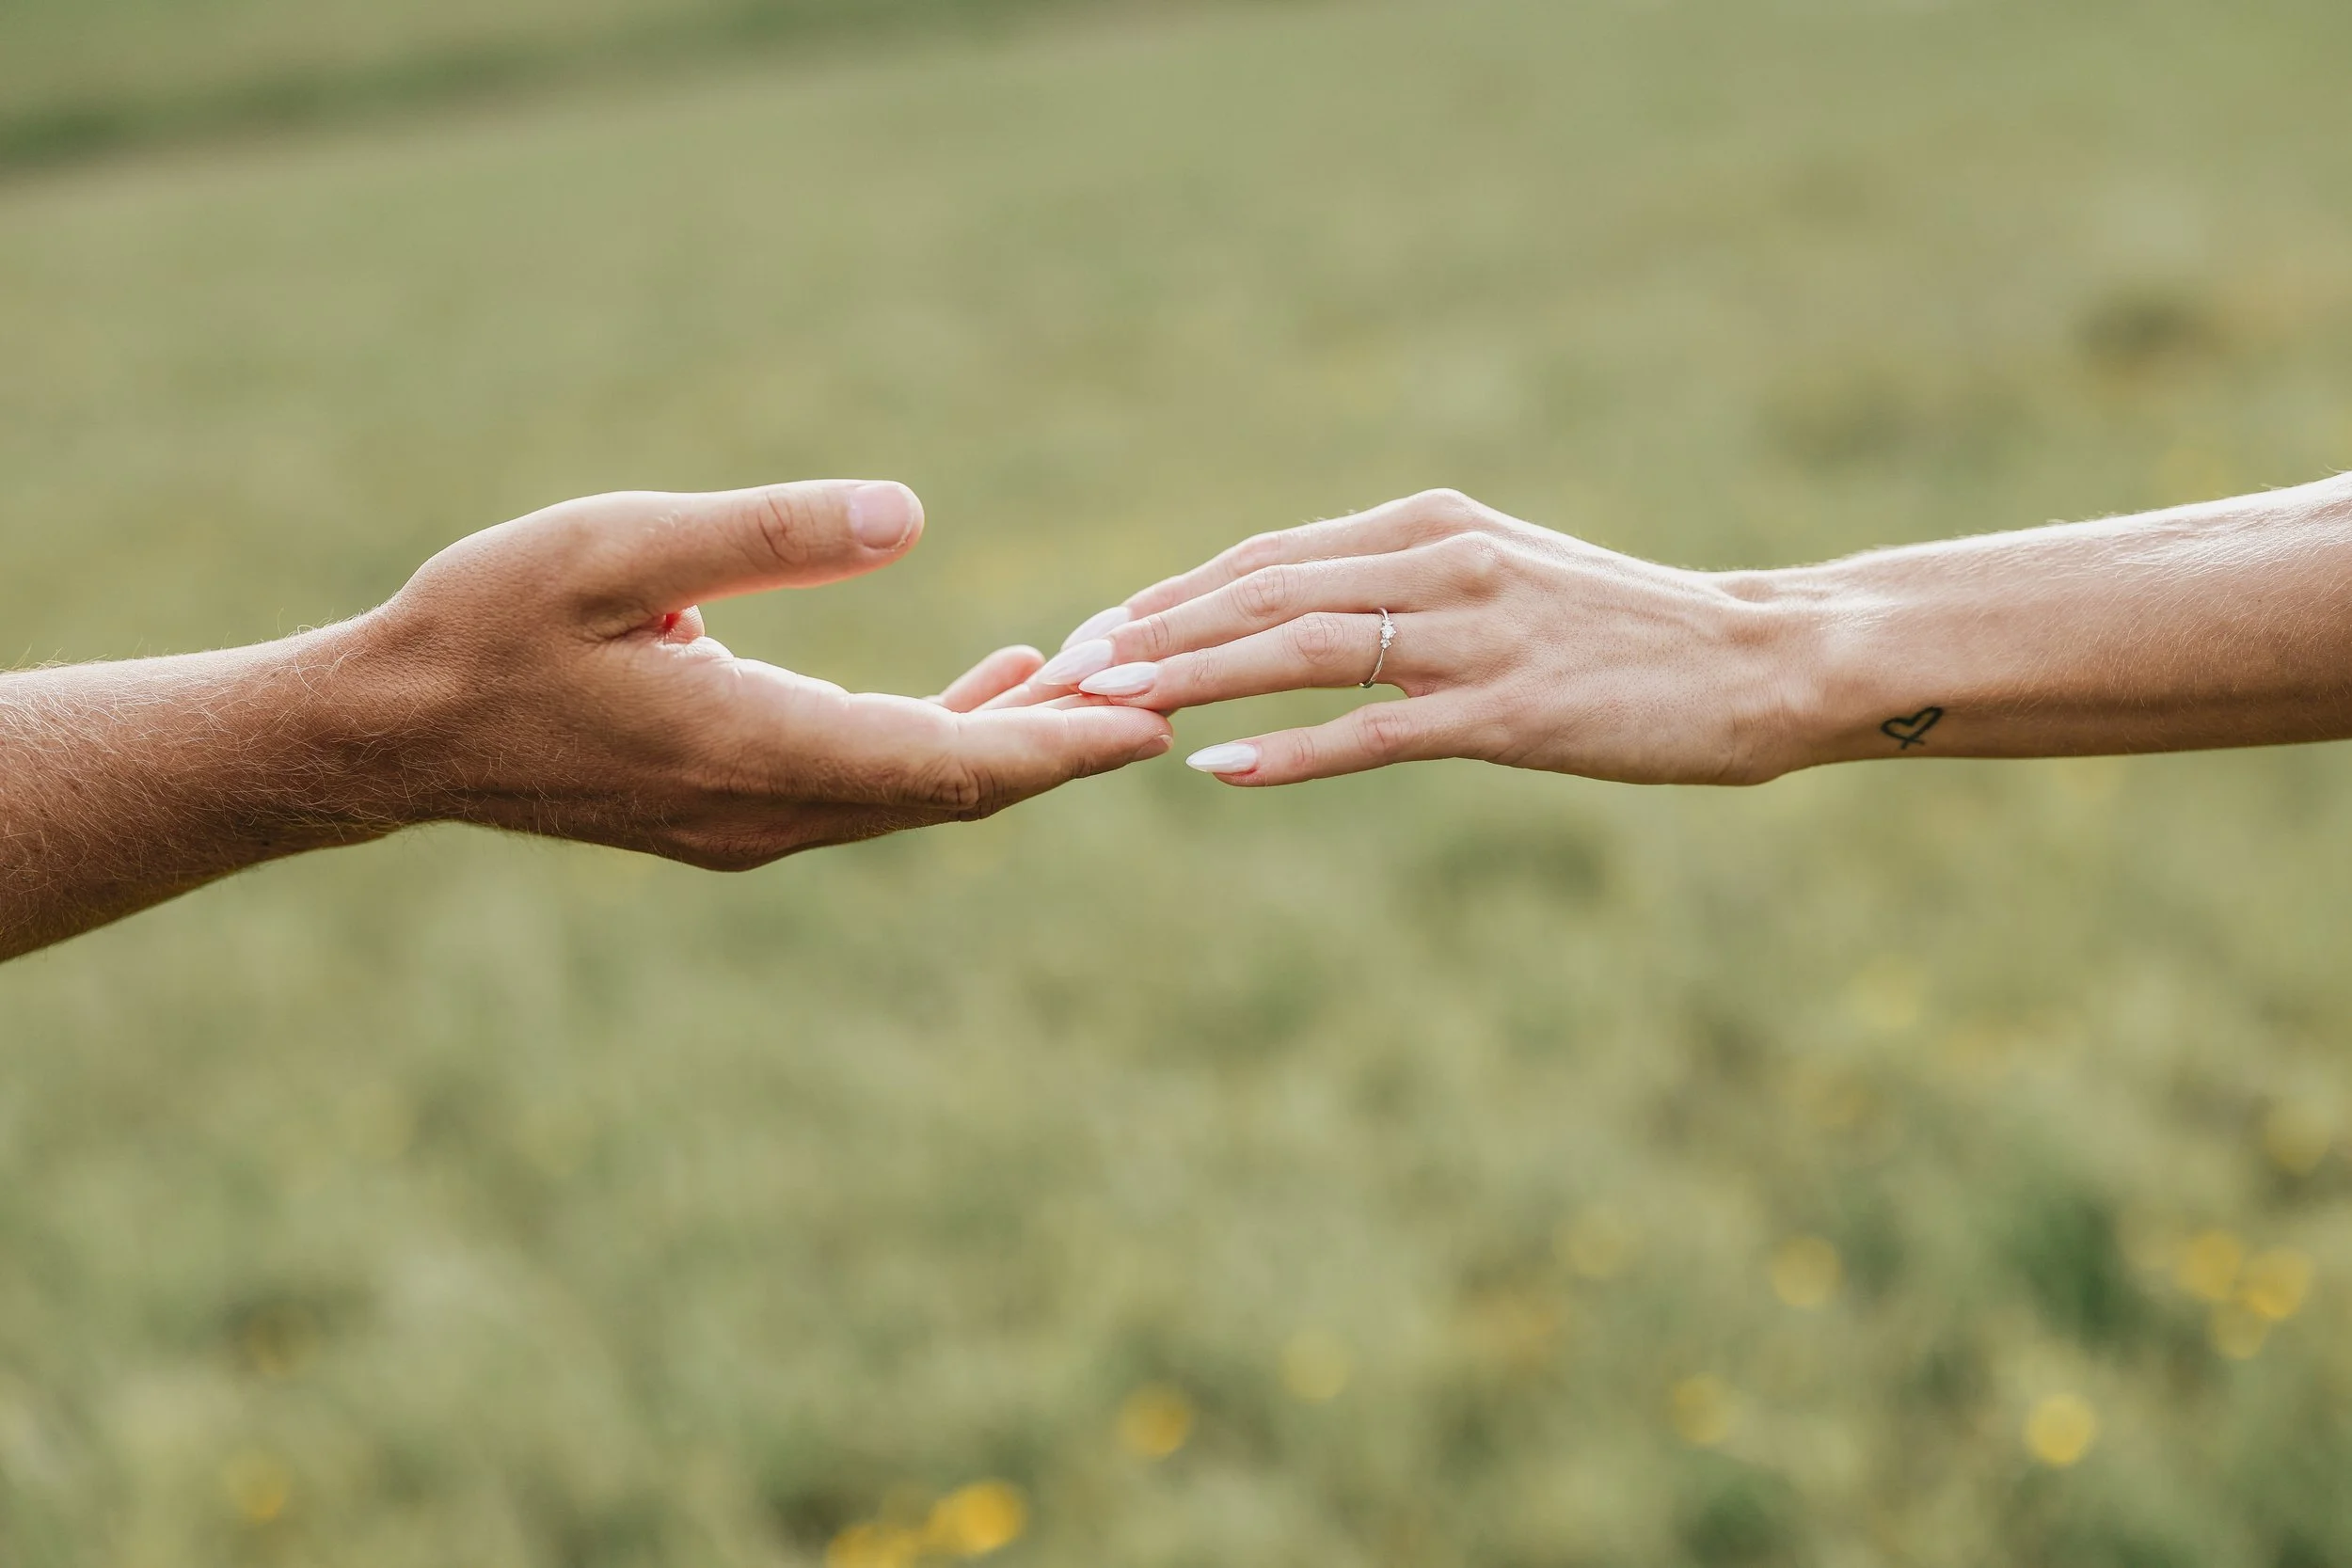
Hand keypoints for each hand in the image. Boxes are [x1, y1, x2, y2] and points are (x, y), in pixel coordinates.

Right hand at [333, 480, 1172, 863]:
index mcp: (755, 749)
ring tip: (1092, 670)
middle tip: (1162, 688)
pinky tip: (990, 680)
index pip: (951, 766)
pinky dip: (941, 737)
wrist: (392, 735)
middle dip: (1061, 743)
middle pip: (954, 789)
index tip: (1156, 723)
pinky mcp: (732, 811)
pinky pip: (871, 785)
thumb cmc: (488, 625)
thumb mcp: (614, 546)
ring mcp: (751, 824)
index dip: (1062, 747)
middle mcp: (769, 811)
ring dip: (1008, 739)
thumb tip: (910, 513)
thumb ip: (765, 534)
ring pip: (916, 791)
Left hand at [1002, 489, 1803, 786]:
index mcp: (1434, 524)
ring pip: (1298, 648)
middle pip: (1260, 591)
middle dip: (1152, 632)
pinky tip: (1219, 769)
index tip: (1097, 631)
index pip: (1270, 556)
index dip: (1174, 597)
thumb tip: (1314, 611)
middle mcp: (1442, 560)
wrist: (1763, 656)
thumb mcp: (1508, 579)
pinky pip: (1374, 730)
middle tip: (1064, 667)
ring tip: (1105, 703)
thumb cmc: (1632, 630)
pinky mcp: (1508, 709)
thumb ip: (1413, 585)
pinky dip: (1290, 750)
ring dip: (1191, 676)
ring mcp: (1474, 633)